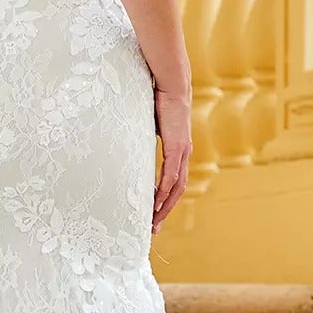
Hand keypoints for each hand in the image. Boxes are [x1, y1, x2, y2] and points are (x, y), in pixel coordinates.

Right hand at [152, 84, 190, 231]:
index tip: (154, 215)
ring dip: (165, 205)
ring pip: (176, 187)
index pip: (173, 182)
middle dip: (165, 211)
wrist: (172, 84)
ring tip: (153, 220)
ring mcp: (183, 152)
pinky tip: (157, 201)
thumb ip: (144, 140)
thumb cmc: (159, 101)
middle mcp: (184, 155)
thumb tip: (129, 145)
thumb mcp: (149, 127)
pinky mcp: (178, 147)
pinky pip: (171, 175)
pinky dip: (164, 190)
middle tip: (153, 228)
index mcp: (178, 151)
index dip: (165, 200)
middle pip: (177, 191)